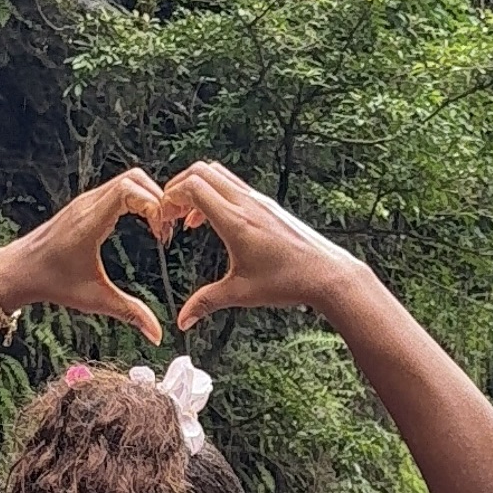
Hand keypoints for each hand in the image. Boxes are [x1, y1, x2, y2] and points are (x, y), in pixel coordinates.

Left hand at [0, 173, 164, 343]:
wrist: (17, 271)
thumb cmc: (50, 282)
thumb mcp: (94, 299)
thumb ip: (130, 313)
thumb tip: (157, 335)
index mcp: (91, 221)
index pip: (130, 189)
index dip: (154, 205)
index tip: (161, 233)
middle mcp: (88, 204)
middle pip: (135, 178)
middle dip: (159, 198)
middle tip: (166, 228)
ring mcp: (85, 201)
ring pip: (128, 180)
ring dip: (148, 197)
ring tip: (157, 227)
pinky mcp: (84, 205)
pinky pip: (118, 189)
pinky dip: (136, 199)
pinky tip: (141, 225)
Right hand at [156, 161, 359, 329]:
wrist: (328, 274)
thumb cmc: (289, 281)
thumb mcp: (241, 293)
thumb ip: (206, 303)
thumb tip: (183, 320)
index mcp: (235, 221)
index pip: (192, 187)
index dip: (170, 198)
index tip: (164, 219)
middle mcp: (247, 203)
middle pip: (200, 171)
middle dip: (177, 188)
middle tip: (171, 215)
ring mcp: (259, 200)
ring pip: (218, 174)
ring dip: (197, 189)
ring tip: (189, 219)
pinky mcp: (267, 205)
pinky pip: (233, 186)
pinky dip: (215, 195)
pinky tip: (213, 223)